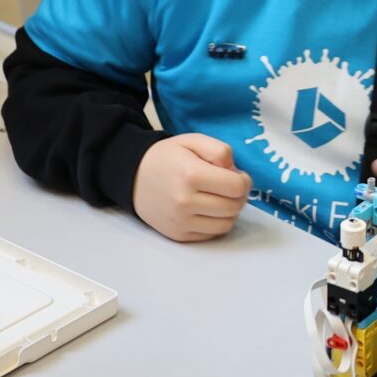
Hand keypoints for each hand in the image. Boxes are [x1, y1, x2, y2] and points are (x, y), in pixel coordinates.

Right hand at [133, 133, 251, 240]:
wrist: (133, 177)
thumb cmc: (167, 157)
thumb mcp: (193, 140)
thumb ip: (220, 151)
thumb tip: (237, 174)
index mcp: (191, 175)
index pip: (237, 187)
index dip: (244, 180)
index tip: (237, 175)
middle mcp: (185, 202)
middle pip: (235, 207)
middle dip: (239, 196)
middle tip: (229, 187)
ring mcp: (181, 221)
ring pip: (227, 224)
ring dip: (229, 211)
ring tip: (219, 198)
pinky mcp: (179, 235)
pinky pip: (212, 234)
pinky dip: (216, 222)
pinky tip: (207, 209)